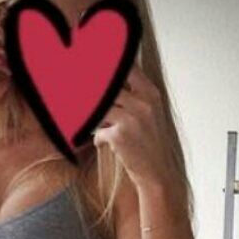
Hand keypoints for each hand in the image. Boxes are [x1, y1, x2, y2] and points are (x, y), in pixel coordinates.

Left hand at [92, 63, 174, 186]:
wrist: (157, 173)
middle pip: (107, 88)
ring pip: (101, 109)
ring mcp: (132, 118)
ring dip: (96, 119)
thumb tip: (105, 82)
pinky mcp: (120, 135)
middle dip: (93, 95)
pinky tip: (105, 144)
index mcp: (151, 94)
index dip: (108, 66)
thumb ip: (133, 96)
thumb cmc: (150, 145)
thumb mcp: (149, 115)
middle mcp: (143, 103)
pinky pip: (98, 131)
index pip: (127, 69)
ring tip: (100, 126)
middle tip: (80, 96)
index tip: (93, 65)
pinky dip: (99, 139)